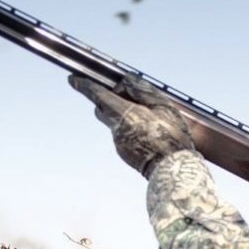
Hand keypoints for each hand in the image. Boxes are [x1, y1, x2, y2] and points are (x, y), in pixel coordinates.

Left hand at [69, 73, 194, 176]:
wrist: (173, 169)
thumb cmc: (172, 138)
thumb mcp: (163, 106)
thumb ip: (141, 90)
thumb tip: (125, 80)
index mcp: (126, 114)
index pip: (98, 95)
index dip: (84, 86)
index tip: (74, 79)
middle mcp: (117, 128)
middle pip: (102, 109)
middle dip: (106, 99)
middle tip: (120, 93)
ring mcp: (119, 142)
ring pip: (114, 122)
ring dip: (123, 114)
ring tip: (146, 115)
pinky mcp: (123, 152)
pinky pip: (121, 134)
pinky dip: (129, 127)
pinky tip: (147, 131)